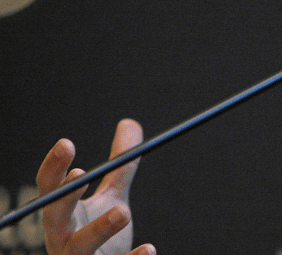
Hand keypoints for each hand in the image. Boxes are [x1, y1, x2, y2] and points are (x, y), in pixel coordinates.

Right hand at [36, 119, 155, 254]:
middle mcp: (62, 240)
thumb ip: (119, 166)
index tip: (67, 143)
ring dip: (100, 229)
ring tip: (124, 211)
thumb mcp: (111, 197)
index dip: (53, 168)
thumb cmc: (102, 235)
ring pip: (81, 248)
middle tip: (81, 172)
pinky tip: (150, 249)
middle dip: (65, 195)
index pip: (49, 190)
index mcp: (62, 217)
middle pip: (54, 218)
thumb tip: (129, 123)